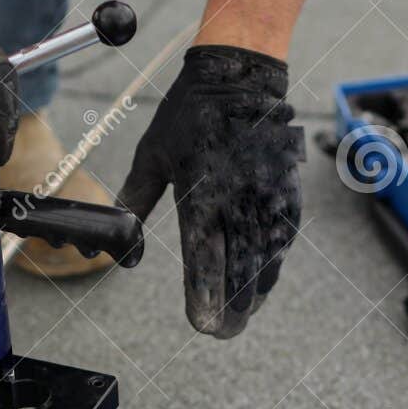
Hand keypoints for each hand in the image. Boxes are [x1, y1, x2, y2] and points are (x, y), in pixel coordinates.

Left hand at [118, 46, 303, 338]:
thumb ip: (135, 198)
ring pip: (266, 260)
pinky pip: (283, 239)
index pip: (204, 260)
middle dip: (232, 308)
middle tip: (223, 332)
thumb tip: (120, 235)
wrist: (241, 75)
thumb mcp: (152, 154)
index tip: (203, 324)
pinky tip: (263, 281)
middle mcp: (238, 201)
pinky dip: (273, 263)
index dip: (204, 296)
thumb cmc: (190, 114)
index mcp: (202, 195)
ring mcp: (267, 197)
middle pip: (240, 271)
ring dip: (255, 291)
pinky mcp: (287, 191)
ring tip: (243, 314)